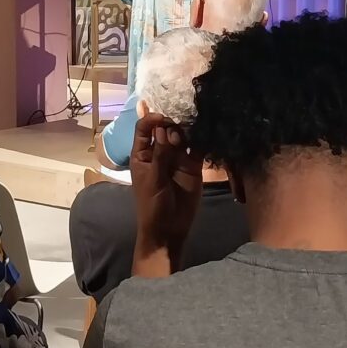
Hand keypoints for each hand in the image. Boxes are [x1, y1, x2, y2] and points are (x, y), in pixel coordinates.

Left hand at [130, 113, 203, 271]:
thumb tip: (163, 129)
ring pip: (182, 136)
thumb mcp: (154, 180)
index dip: (151, 119)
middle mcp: (160, 153)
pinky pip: (197, 149)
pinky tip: (204, 134)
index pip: (144, 129)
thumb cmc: (152, 206)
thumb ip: (160, 155)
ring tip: (188, 136)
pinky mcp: (193, 166)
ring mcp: (177, 158)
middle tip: (177, 130)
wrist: (168, 230)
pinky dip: (200, 141)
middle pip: (165, 129)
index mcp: (143, 155)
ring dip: (185, 131)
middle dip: (170, 124)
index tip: (162, 117)